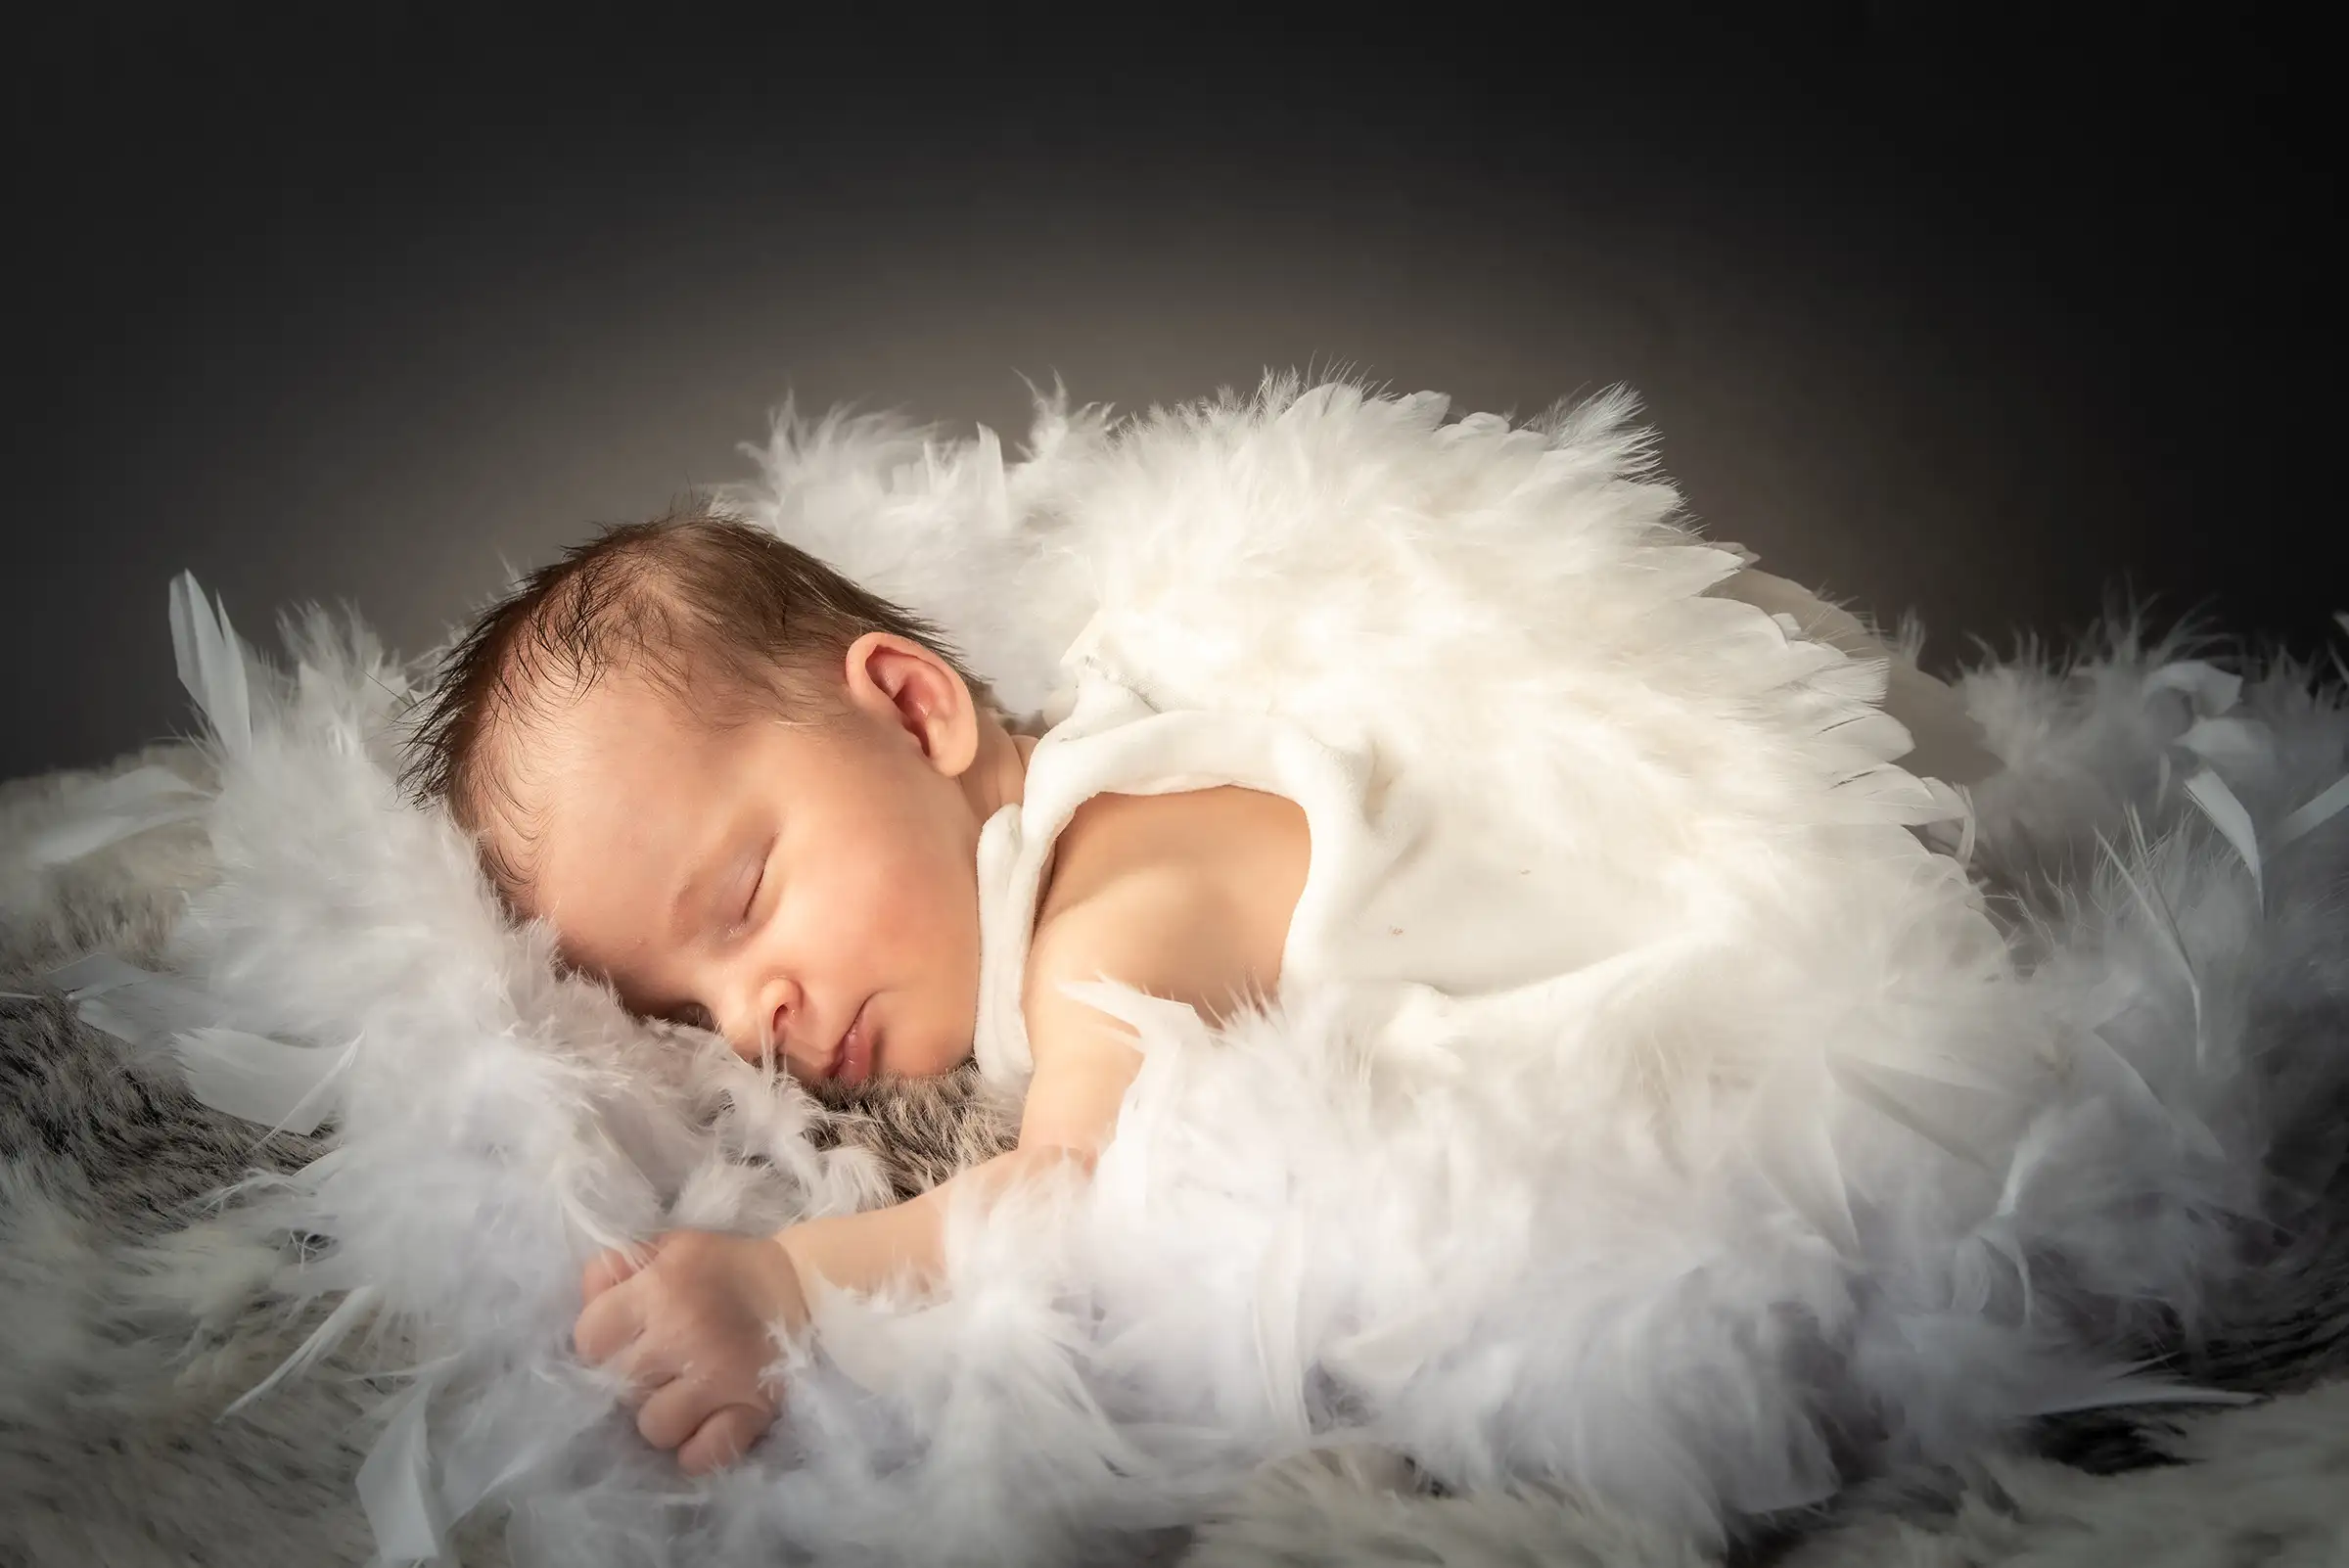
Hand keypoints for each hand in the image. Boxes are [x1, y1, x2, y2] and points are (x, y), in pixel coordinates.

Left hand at [573, 1229, 809, 1474]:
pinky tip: (707, 1426)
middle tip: (661, 1366)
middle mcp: (685, 1333)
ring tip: (688, 1394)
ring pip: (655, 1428)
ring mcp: (719, 1378)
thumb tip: (589, 1302)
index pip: (590, 1339)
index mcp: (660, 1288)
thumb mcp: (670, 1249)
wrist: (804, 1285)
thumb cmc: (725, 1269)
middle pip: (619, 1387)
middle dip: (635, 1379)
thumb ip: (618, 1270)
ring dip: (667, 1415)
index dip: (602, 1342)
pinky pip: (702, 1455)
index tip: (626, 1338)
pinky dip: (700, 1449)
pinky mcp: (752, 1410)